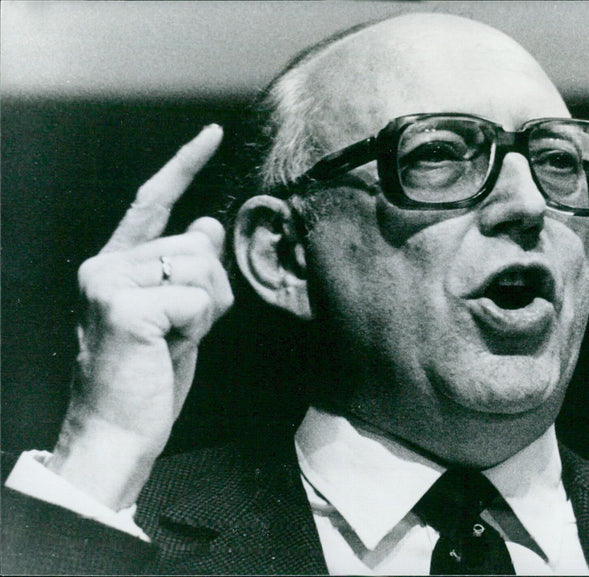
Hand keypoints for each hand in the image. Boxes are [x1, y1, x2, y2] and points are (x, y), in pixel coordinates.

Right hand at [47, 125, 232, 509]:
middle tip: (184, 330)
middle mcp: (105, 265)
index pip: (153, 202)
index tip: (213, 134)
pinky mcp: (123, 307)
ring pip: (201, 267)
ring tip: (175, 339)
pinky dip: (199, 326)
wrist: (117, 433)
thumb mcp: (175, 316)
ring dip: (207, 309)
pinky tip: (170, 347)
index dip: (184, 166)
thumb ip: (187, 271)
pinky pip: (198, 298)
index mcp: (116, 265)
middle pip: (197, 244)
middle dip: (212, 289)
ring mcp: (109, 283)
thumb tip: (206, 223)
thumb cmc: (146, 377)